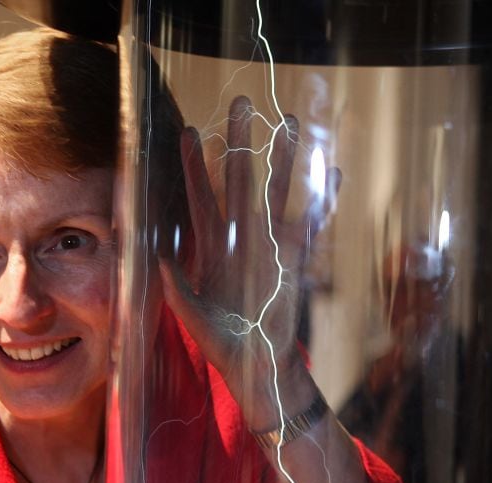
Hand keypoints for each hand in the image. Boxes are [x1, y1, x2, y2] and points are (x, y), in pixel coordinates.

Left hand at [160, 96, 339, 427]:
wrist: (257, 369)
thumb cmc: (222, 346)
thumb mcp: (192, 319)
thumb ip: (177, 290)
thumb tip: (159, 260)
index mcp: (210, 251)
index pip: (200, 199)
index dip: (193, 167)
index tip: (188, 132)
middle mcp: (240, 240)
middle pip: (238, 182)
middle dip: (240, 144)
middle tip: (243, 105)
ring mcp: (269, 247)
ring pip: (277, 193)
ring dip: (285, 160)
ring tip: (293, 125)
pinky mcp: (295, 262)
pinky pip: (310, 224)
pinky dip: (322, 199)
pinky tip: (333, 173)